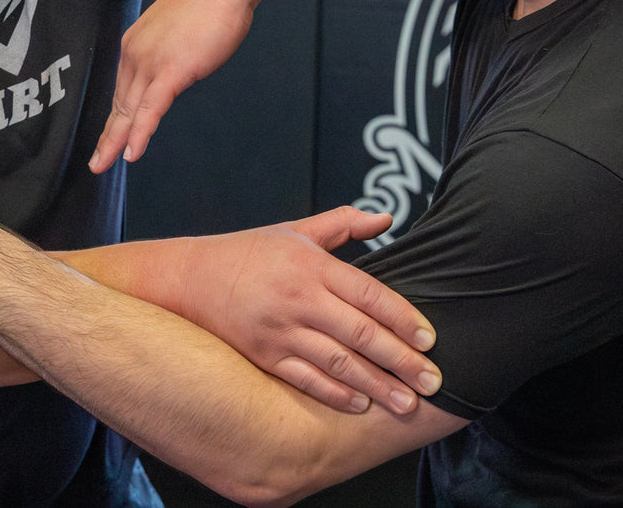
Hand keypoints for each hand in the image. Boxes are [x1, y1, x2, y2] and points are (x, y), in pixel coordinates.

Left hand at [89, 0, 251, 171]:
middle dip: (108, 136)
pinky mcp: (171, 71)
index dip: (115, 117)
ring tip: (105, 164)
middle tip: (97, 162)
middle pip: (119, 104)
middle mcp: (134, 54)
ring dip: (116, 141)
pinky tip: (132, 152)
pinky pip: (150, 110)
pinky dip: (140, 133)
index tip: (108, 136)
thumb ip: (166, 54)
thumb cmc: (206, 4)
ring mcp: (151, 63)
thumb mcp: (174, 32)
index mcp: (134, 44)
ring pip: (129, 111)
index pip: (121, 89)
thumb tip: (171, 71)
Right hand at [170, 207, 439, 414]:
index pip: (370, 294)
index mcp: (312, 266)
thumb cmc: (248, 252)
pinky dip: (335, 395)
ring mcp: (280, 331)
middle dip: (402, 361)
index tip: (430, 340)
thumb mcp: (294, 231)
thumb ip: (343, 224)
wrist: (188, 279)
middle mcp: (299, 299)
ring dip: (377, 386)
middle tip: (434, 382)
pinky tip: (361, 405)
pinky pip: (306, 380)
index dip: (403, 318)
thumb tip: (386, 217)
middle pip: (362, 334)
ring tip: (407, 403)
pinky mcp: (263, 356)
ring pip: (339, 363)